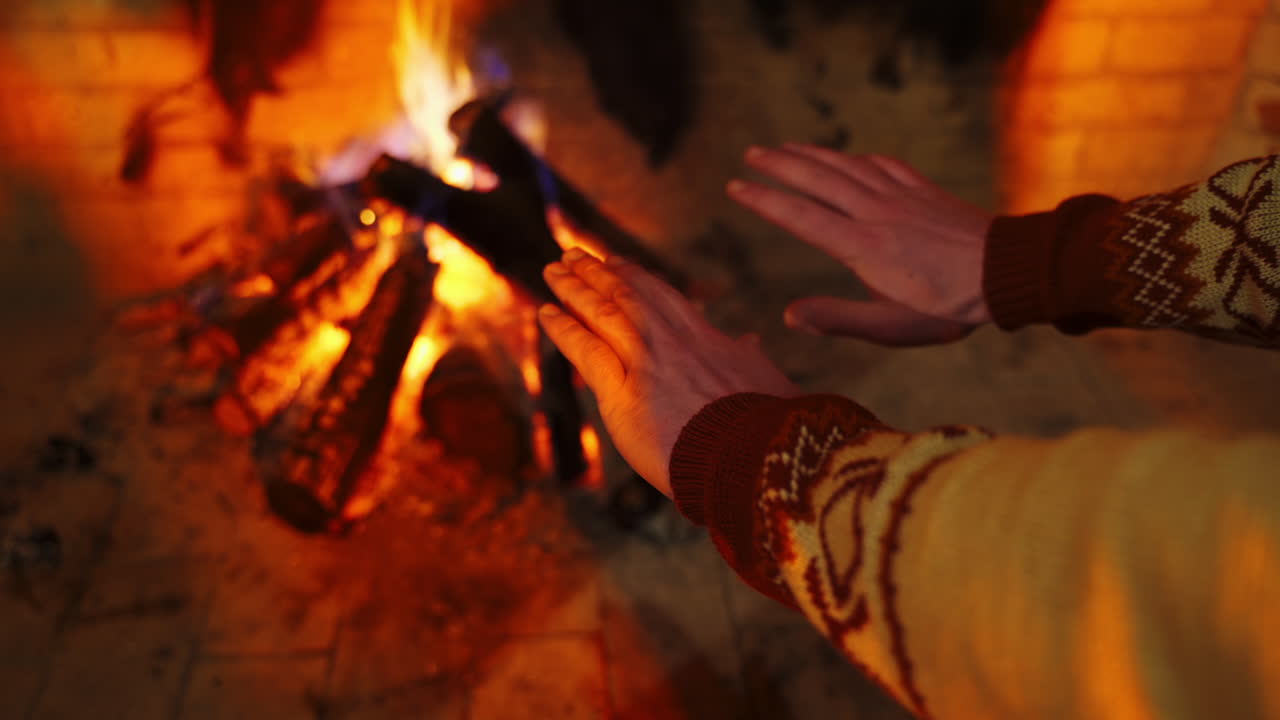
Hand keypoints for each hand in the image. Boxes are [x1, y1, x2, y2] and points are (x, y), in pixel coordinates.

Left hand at [539, 249, 798, 496]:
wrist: (758, 459)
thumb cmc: (772, 430)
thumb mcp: (771, 381)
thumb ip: (752, 358)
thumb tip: (750, 340)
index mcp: (709, 340)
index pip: (665, 298)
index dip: (637, 278)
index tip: (617, 263)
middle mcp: (674, 343)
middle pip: (629, 295)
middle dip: (599, 273)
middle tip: (573, 256)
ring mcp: (647, 364)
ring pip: (604, 313)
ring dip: (575, 288)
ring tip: (553, 270)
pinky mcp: (623, 394)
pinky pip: (586, 350)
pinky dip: (564, 329)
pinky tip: (546, 313)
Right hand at [730, 144, 994, 345]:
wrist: (1005, 273)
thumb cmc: (946, 308)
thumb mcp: (889, 327)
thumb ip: (837, 319)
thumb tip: (790, 316)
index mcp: (861, 246)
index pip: (800, 217)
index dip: (765, 201)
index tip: (736, 187)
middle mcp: (875, 213)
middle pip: (818, 179)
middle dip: (780, 164)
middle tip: (750, 154)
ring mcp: (900, 197)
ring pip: (847, 166)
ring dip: (813, 153)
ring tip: (786, 146)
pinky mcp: (924, 192)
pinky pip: (884, 165)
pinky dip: (860, 158)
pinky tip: (854, 157)